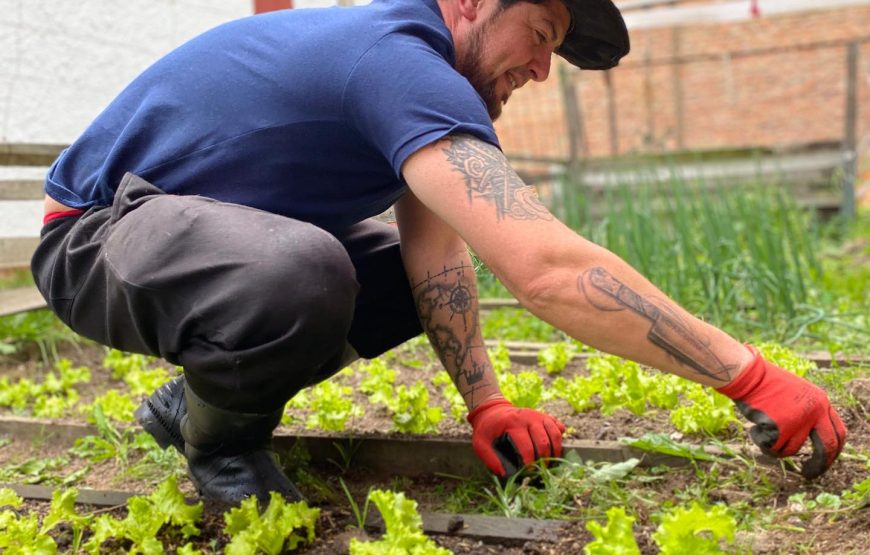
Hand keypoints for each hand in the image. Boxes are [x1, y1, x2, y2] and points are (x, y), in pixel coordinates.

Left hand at [467, 398, 564, 476]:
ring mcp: (538, 415)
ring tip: (549, 463)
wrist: (492, 410)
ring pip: (555, 434)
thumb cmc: (487, 429)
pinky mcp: (544, 416)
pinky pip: (558, 427)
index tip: (529, 473)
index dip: (530, 463)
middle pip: (543, 441)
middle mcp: (528, 417)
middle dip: (544, 459)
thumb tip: (504, 474)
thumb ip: (490, 459)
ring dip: (555, 451)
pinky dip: (559, 439)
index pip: (526, 446)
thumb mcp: (480, 444)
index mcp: (513, 423)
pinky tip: (554, 449)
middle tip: (541, 471)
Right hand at [717, 346, 845, 477]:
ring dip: (774, 446)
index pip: (838, 433)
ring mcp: (797, 421)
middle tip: (808, 474)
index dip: (833, 451)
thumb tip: (811, 441)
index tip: (825, 461)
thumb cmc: (767, 385)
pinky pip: (771, 447)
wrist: (748, 376)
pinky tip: (754, 425)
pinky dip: (760, 440)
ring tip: (762, 428)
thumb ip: (808, 414)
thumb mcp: (797, 396)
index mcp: (821, 402)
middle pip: (826, 448)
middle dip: (818, 465)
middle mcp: (814, 412)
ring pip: (791, 450)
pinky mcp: (780, 428)